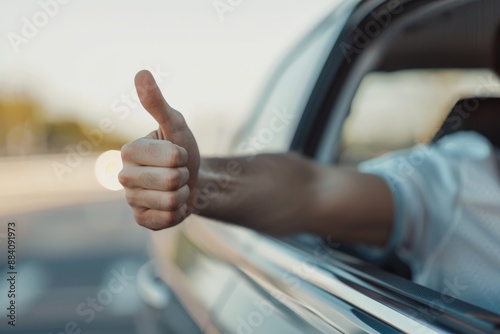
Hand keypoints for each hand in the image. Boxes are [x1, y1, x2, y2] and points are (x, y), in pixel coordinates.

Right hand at [118, 70, 199, 229]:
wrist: (193, 181)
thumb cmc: (182, 150)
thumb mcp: (174, 125)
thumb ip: (157, 103)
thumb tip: (141, 72)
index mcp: (129, 151)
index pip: (172, 157)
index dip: (183, 156)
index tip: (177, 155)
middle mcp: (123, 176)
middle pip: (171, 180)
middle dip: (184, 176)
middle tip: (177, 173)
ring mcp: (131, 200)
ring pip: (171, 201)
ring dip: (183, 194)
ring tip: (176, 188)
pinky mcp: (141, 220)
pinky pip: (168, 219)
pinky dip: (179, 212)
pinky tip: (172, 205)